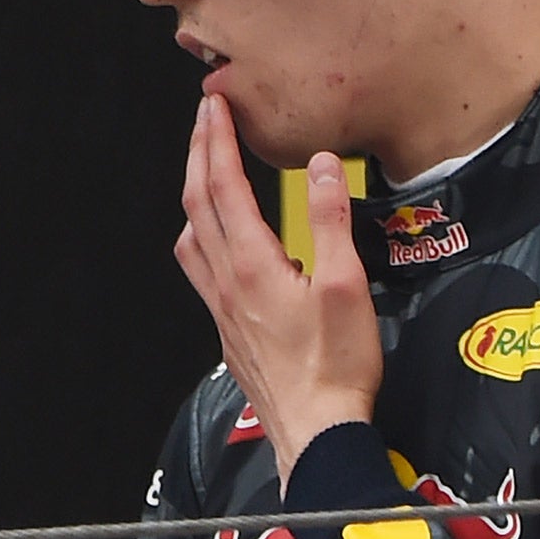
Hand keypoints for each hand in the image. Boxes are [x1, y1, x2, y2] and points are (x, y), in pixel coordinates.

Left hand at [175, 96, 382, 482]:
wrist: (314, 432)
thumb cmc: (336, 367)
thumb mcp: (348, 286)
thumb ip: (331, 221)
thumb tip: (323, 166)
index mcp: (252, 264)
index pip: (224, 185)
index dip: (217, 140)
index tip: (215, 106)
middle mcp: (225, 282)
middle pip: (198, 203)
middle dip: (198, 153)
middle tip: (205, 119)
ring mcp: (220, 307)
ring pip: (192, 235)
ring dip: (195, 193)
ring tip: (206, 168)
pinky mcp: (227, 328)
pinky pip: (199, 267)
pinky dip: (201, 233)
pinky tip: (216, 238)